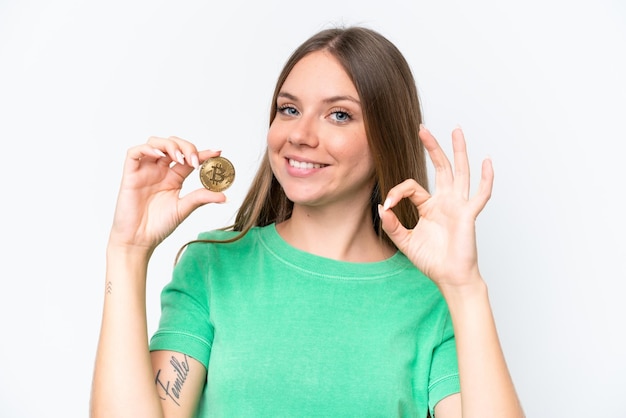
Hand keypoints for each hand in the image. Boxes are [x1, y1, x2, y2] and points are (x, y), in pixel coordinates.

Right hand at [108, 136, 225, 252]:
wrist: (139, 240)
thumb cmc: (158, 226)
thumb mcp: (184, 209)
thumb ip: (201, 198)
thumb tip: (224, 196)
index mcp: (174, 178)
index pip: (189, 158)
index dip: (203, 153)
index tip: (217, 152)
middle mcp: (160, 171)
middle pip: (173, 145)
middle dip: (186, 147)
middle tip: (195, 160)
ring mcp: (145, 171)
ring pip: (155, 143)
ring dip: (170, 145)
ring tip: (180, 159)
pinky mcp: (130, 174)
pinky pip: (134, 153)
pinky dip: (147, 148)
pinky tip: (159, 156)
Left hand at [378, 126, 492, 288]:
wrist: (449, 277)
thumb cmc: (432, 261)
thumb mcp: (406, 241)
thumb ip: (393, 225)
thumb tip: (380, 208)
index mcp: (430, 206)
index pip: (412, 187)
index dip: (397, 192)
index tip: (386, 205)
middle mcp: (445, 201)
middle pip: (440, 167)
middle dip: (432, 147)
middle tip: (423, 128)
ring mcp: (459, 206)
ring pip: (459, 172)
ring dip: (458, 151)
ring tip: (456, 130)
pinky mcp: (468, 215)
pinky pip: (480, 195)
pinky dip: (485, 179)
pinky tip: (486, 162)